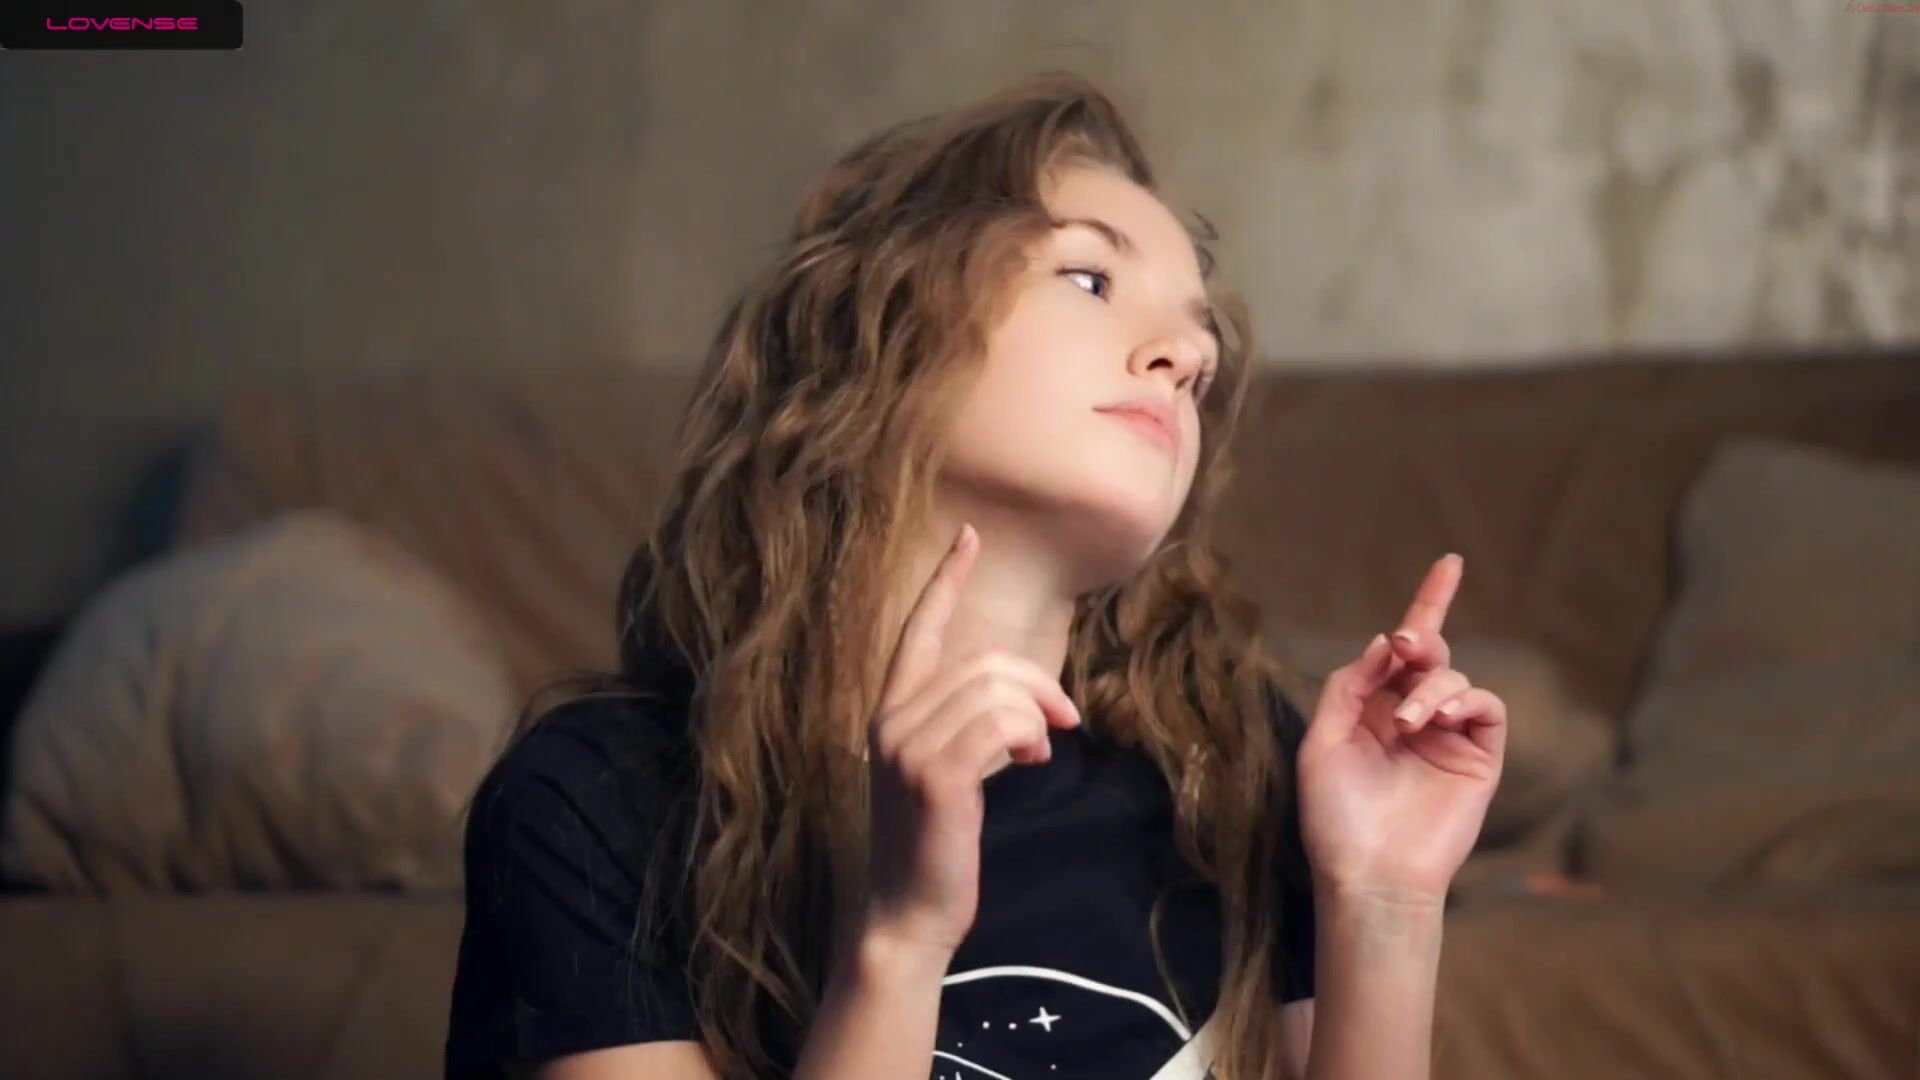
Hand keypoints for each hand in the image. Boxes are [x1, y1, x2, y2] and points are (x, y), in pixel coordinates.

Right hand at [859, 523, 1082, 956]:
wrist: (909, 913)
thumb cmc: (934, 845)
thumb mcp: (947, 773)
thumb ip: (969, 727)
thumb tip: (1025, 708)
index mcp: (889, 712)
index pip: (917, 631)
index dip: (945, 582)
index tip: (967, 536)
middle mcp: (890, 720)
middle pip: (982, 661)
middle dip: (1036, 684)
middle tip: (1060, 722)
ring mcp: (907, 746)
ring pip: (996, 688)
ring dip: (1035, 714)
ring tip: (1037, 750)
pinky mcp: (935, 774)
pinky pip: (1000, 723)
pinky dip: (1028, 735)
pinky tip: (1030, 760)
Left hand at [1296, 554, 1507, 903]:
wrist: (1370, 873)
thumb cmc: (1337, 816)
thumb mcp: (1322, 742)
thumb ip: (1349, 687)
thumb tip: (1381, 644)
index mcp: (1373, 709)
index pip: (1400, 651)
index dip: (1427, 605)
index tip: (1450, 563)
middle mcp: (1412, 716)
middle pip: (1433, 654)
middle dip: (1422, 638)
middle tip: (1408, 646)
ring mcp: (1448, 736)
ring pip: (1455, 679)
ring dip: (1432, 688)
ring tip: (1412, 720)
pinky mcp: (1479, 758)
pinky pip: (1487, 708)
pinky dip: (1465, 700)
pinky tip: (1438, 718)